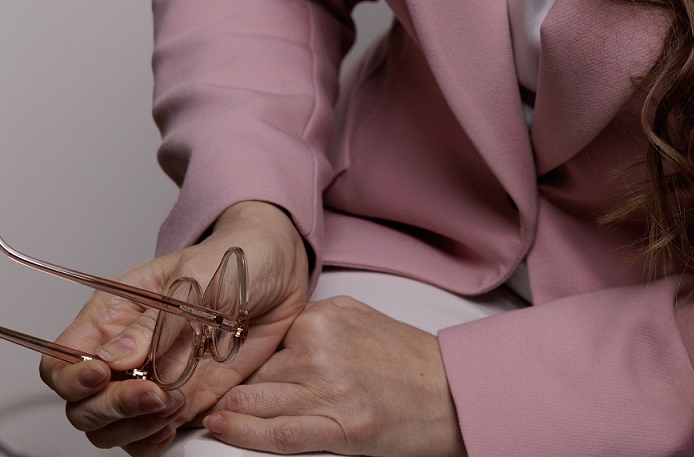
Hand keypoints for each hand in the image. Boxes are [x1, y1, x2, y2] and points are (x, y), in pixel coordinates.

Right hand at [41, 200, 309, 453]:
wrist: (278, 272)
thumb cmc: (234, 258)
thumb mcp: (199, 276)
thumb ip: (159, 319)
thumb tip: (116, 356)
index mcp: (115, 311)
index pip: (62, 358)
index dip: (72, 377)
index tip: (103, 376)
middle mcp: (124, 351)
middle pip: (81, 403)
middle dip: (112, 407)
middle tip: (157, 393)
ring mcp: (148, 380)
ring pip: (107, 428)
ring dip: (135, 427)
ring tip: (175, 402)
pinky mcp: (176, 402)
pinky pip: (143, 439)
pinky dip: (151, 442)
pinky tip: (173, 424)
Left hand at [204, 296, 466, 456]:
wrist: (452, 392)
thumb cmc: (407, 362)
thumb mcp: (358, 321)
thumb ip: (315, 328)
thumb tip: (272, 347)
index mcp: (325, 316)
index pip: (261, 340)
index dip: (231, 360)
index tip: (204, 368)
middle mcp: (320, 346)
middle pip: (253, 370)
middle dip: (224, 386)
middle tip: (186, 395)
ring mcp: (328, 386)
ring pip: (256, 399)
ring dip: (225, 408)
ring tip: (195, 414)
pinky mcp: (339, 426)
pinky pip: (278, 432)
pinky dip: (243, 431)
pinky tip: (220, 427)